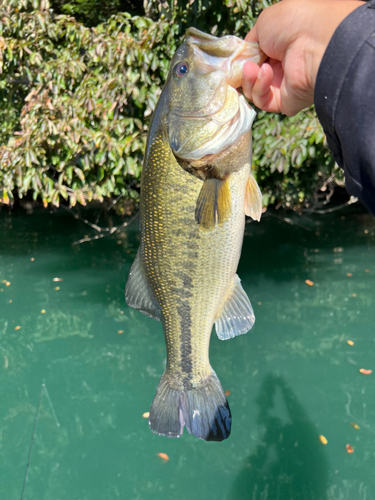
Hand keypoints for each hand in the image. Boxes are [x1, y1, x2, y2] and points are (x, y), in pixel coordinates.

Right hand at [242, 0, 363, 115]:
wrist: (315, 43)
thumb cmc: (293, 24)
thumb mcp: (264, 23)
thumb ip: (250, 42)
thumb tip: (243, 58)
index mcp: (280, 45)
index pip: (254, 58)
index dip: (241, 60)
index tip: (233, 60)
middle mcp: (283, 66)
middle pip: (251, 76)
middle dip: (242, 71)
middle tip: (241, 65)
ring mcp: (284, 85)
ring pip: (253, 90)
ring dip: (249, 78)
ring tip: (254, 68)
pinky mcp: (285, 102)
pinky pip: (263, 101)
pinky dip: (259, 88)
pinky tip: (266, 73)